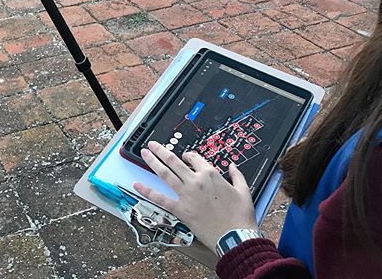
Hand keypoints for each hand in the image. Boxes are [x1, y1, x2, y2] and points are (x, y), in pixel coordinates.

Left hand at [133, 141, 257, 253]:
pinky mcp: (180, 210)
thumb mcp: (244, 191)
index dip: (188, 155)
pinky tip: (137, 185)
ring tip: (144, 153)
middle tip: (153, 145)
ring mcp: (186, 195)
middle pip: (174, 161)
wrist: (235, 236)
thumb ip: (237, 175)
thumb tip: (232, 166)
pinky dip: (147, 192)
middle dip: (161, 151)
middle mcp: (196, 181)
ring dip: (153, 162)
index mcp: (211, 174)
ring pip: (165, 174)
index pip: (194, 158)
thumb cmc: (240, 216)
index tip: (184, 156)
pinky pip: (160, 199)